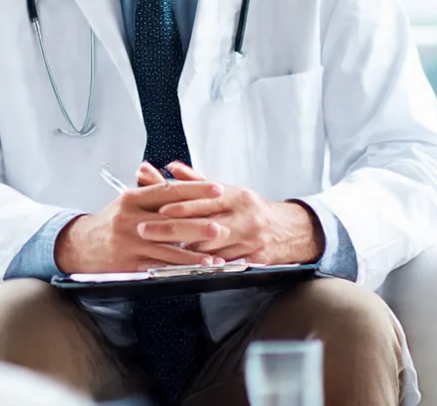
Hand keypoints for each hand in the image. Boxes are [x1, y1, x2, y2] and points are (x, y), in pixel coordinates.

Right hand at [54, 170, 227, 273]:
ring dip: (194, 253)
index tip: (216, 189)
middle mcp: (130, 220)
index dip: (193, 190)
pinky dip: (182, 268)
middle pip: (169, 222)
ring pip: (167, 248)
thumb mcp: (127, 201)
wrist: (80, 245)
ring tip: (217, 255)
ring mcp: (130, 243)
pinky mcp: (130, 264)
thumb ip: (152, 191)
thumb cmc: (111, 221)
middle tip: (222, 226)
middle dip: (198, 225)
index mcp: (131, 198)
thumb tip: (180, 179)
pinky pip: (160, 266)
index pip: (167, 191)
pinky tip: (198, 269)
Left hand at [147, 163, 323, 264]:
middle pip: (205, 226)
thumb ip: (197, 181)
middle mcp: (244, 219)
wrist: (290, 230)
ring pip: (212, 250)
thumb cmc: (251, 209)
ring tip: (156, 251)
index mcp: (237, 197)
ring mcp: (249, 243)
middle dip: (173, 230)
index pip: (206, 200)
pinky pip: (223, 267)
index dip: (182, 205)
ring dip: (182, 253)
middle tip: (146, 231)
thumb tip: (171, 167)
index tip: (159, 209)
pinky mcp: (253, 263)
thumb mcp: (228, 190)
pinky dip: (202, 269)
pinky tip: (182, 270)